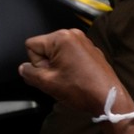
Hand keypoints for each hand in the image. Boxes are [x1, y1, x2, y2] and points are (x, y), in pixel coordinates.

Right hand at [18, 29, 133, 116]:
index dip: (36, 63)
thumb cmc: (82, 89)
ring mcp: (83, 41)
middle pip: (43, 47)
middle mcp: (73, 34)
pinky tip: (75, 77)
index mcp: (61, 38)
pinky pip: (68, 54)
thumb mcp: (47, 83)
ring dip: (56, 65)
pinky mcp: (90, 50)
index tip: (49, 74)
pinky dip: (67, 65)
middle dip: (46, 63)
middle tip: (58, 78)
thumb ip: (29, 73)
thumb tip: (24, 68)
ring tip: (68, 78)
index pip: (31, 46)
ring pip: (55, 52)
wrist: (109, 99)